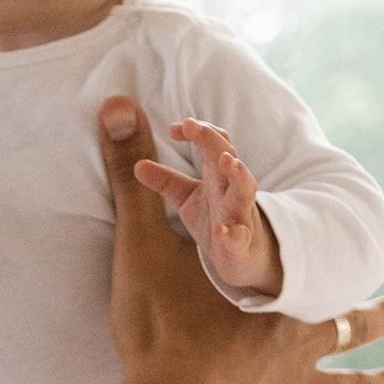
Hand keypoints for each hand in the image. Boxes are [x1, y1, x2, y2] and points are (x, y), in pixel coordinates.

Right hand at [99, 98, 383, 383]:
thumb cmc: (159, 330)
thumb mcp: (138, 247)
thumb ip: (127, 179)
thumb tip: (115, 104)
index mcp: (254, 265)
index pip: (268, 219)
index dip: (278, 197)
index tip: (316, 182)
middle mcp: (288, 301)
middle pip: (334, 273)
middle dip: (371, 257)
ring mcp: (299, 351)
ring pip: (354, 327)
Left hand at [135, 116, 281, 295]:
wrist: (245, 257)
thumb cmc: (217, 219)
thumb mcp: (188, 198)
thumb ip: (166, 181)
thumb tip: (138, 165)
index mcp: (218, 175)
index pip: (214, 143)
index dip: (197, 131)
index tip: (174, 128)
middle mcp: (231, 190)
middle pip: (228, 157)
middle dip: (213, 140)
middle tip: (193, 126)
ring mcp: (240, 215)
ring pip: (244, 191)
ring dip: (239, 174)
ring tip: (228, 161)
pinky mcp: (241, 244)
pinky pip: (239, 237)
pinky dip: (232, 233)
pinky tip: (221, 230)